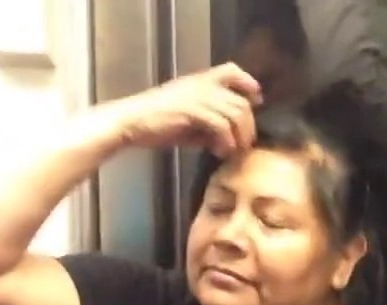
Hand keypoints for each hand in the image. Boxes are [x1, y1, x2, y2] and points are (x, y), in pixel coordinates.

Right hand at [103, 63, 263, 155]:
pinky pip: (221, 125)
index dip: (248, 84)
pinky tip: (219, 152)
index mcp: (199, 81)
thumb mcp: (188, 121)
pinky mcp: (193, 111)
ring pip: (236, 113)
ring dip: (240, 136)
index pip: (231, 70)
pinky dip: (226, 142)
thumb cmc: (155, 123)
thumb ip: (209, 126)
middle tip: (245, 145)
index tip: (257, 100)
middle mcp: (202, 84)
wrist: (130, 122)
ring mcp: (198, 96)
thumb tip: (228, 141)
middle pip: (241, 101)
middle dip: (248, 126)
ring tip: (233, 151)